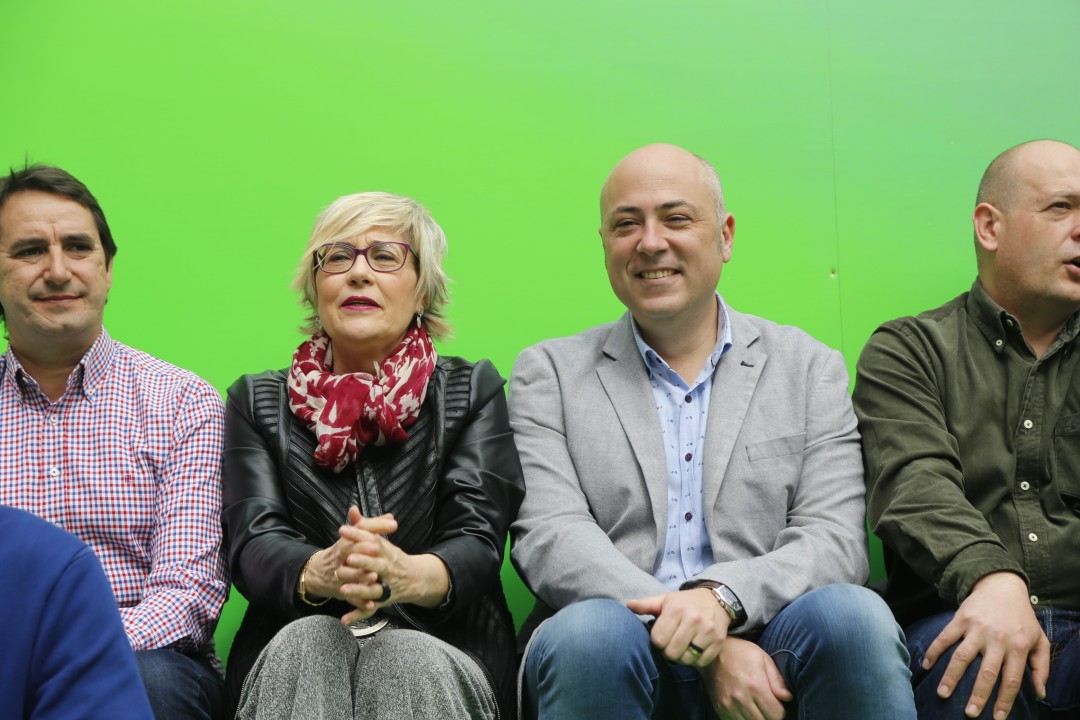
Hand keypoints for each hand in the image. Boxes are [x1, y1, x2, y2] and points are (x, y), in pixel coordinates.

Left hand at [334, 506, 450, 623]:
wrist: (417, 579)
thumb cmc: (393, 557)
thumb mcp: (381, 540)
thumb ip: (365, 526)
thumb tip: (352, 509)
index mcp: (386, 551)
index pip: (373, 541)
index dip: (358, 535)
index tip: (342, 530)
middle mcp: (388, 568)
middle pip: (377, 565)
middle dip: (364, 562)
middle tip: (348, 559)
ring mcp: (386, 585)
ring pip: (373, 589)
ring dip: (359, 590)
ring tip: (343, 590)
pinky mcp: (382, 600)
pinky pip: (369, 609)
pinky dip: (357, 615)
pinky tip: (344, 620)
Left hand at [627, 588, 730, 667]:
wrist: (716, 600)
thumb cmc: (685, 602)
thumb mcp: (665, 600)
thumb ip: (646, 604)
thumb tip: (628, 605)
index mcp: (676, 610)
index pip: (658, 640)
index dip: (657, 641)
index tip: (661, 637)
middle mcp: (693, 620)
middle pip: (672, 652)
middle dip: (668, 651)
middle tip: (671, 644)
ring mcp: (707, 631)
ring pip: (687, 659)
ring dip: (682, 657)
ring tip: (682, 647)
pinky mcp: (718, 641)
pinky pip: (702, 661)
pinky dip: (696, 660)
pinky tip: (694, 649)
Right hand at [699, 636, 791, 719]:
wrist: (712, 653)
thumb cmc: (740, 653)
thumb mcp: (763, 659)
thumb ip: (777, 680)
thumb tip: (788, 697)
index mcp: (755, 686)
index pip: (776, 715)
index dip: (781, 712)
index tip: (778, 705)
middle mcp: (741, 699)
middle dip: (770, 717)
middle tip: (769, 708)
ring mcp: (728, 705)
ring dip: (757, 719)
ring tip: (758, 710)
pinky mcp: (720, 709)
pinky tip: (746, 711)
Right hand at [921, 571, 1048, 718]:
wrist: (1002, 586)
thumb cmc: (1022, 618)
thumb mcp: (1039, 640)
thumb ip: (1041, 667)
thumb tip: (1039, 694)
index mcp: (1017, 646)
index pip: (1011, 679)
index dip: (1004, 700)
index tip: (997, 717)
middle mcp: (997, 638)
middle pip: (987, 672)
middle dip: (977, 694)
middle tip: (970, 713)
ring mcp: (977, 628)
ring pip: (962, 657)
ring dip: (951, 677)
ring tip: (942, 693)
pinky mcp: (960, 619)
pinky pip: (944, 637)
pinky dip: (933, 651)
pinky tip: (925, 665)